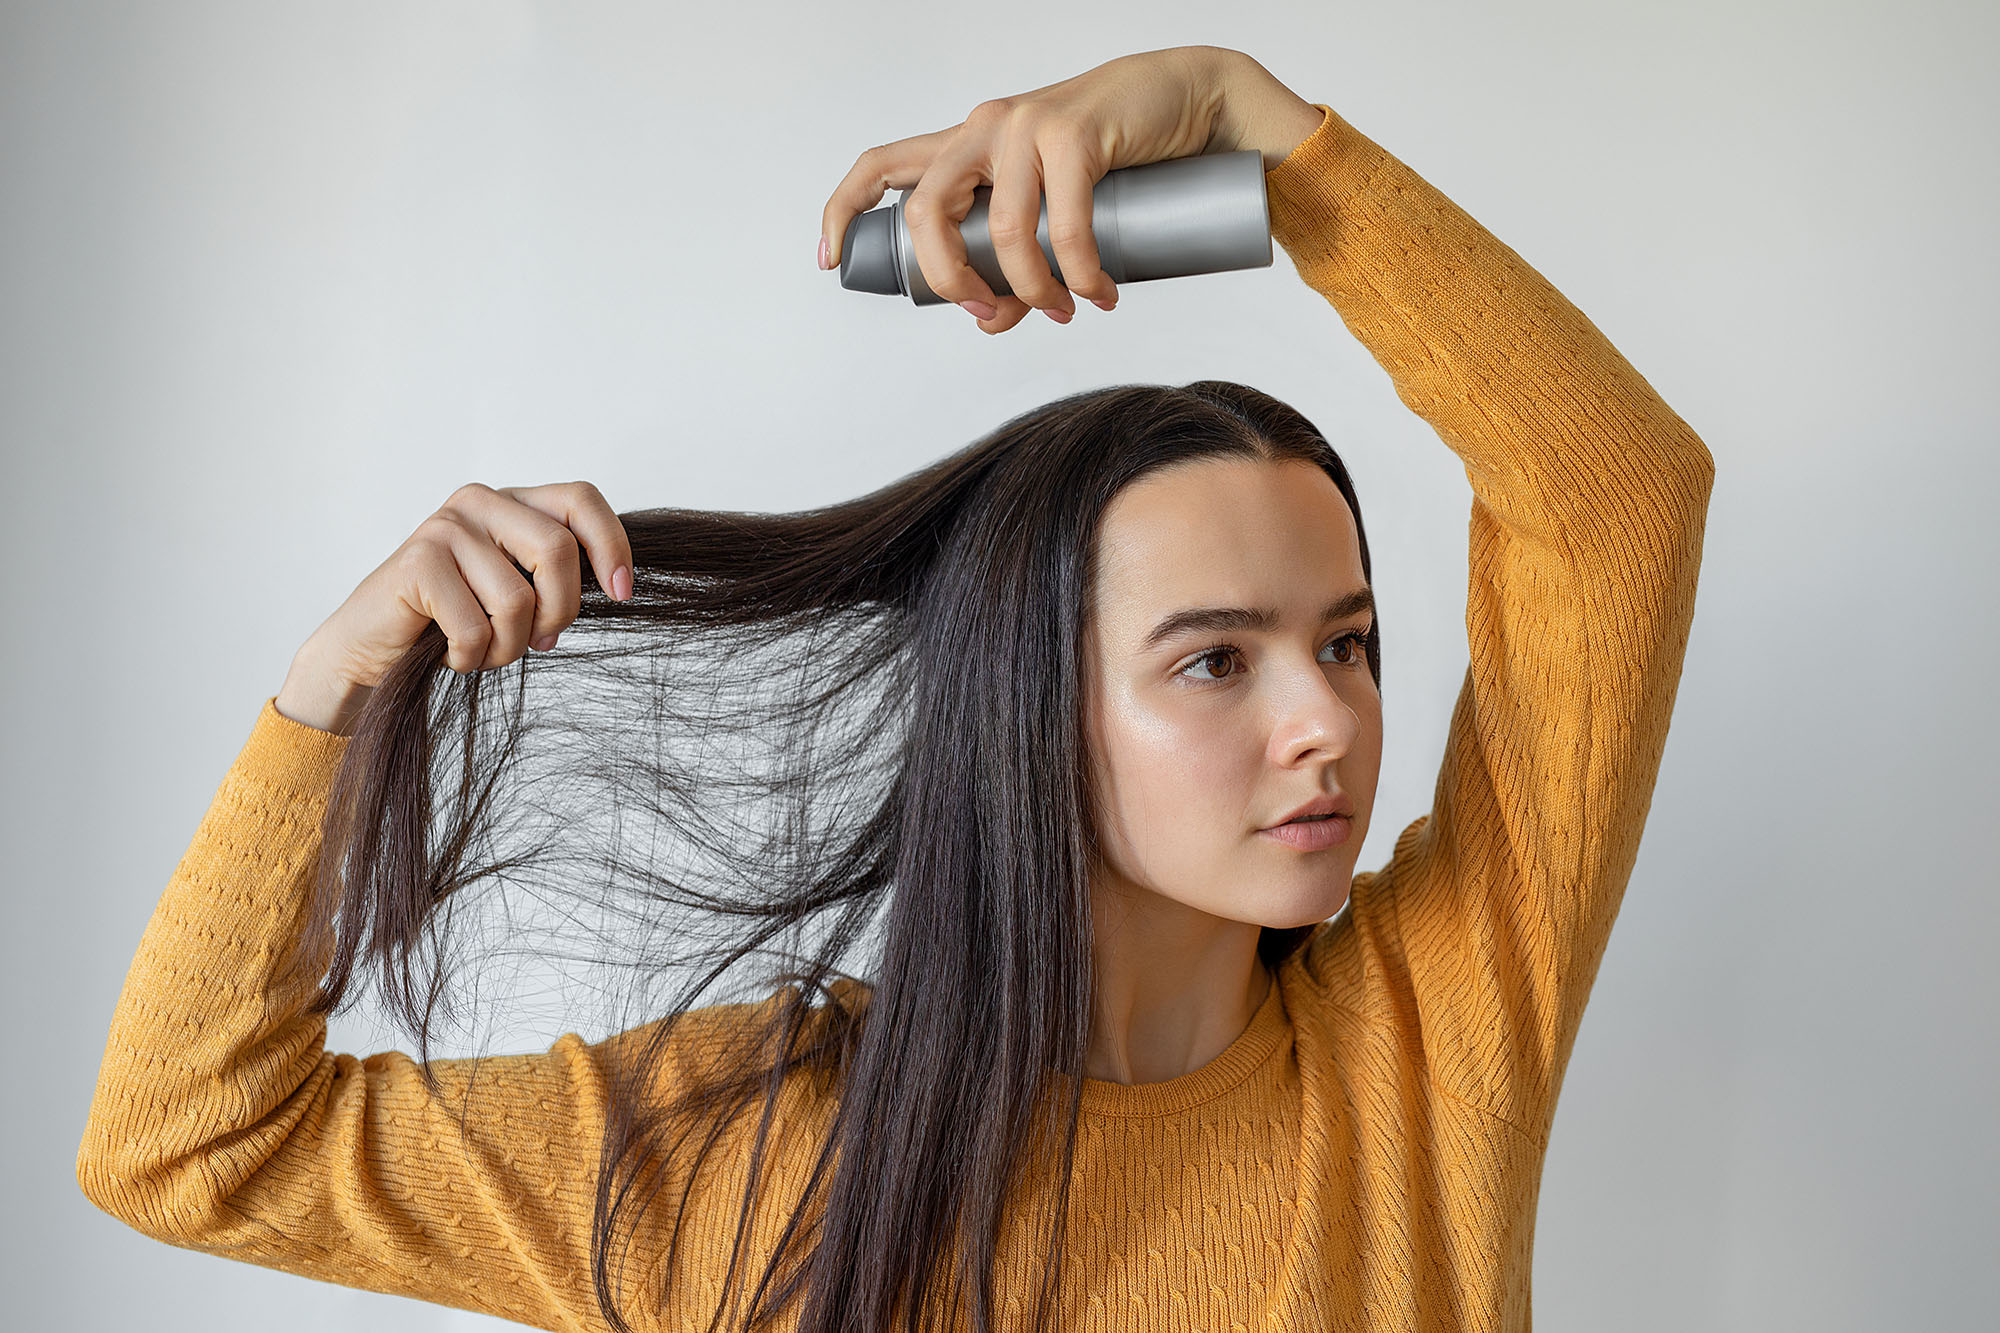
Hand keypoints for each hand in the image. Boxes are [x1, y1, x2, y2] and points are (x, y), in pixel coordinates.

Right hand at [275, 481, 633, 735]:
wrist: (370, 651)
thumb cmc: (452, 623)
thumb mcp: (516, 592)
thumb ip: (555, 575)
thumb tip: (616, 581)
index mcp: (512, 503)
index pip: (581, 499)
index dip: (611, 545)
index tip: (622, 593)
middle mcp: (480, 502)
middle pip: (558, 550)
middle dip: (560, 611)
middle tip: (541, 642)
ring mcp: (445, 527)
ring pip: (517, 599)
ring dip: (510, 648)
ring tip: (484, 652)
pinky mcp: (418, 563)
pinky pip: (476, 626)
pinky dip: (472, 657)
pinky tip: (453, 656)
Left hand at [818, 46, 1321, 334]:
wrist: (1192, 100)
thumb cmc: (1119, 157)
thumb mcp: (1055, 209)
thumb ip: (1016, 262)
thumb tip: (989, 323)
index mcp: (966, 143)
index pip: (881, 166)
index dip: (843, 211)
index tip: (831, 261)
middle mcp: (984, 127)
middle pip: (926, 211)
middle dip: (948, 280)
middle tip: (987, 315)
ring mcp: (1026, 126)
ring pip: (1001, 230)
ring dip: (1033, 290)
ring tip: (1069, 310)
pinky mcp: (1072, 132)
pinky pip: (1063, 224)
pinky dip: (1081, 274)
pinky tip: (1099, 293)